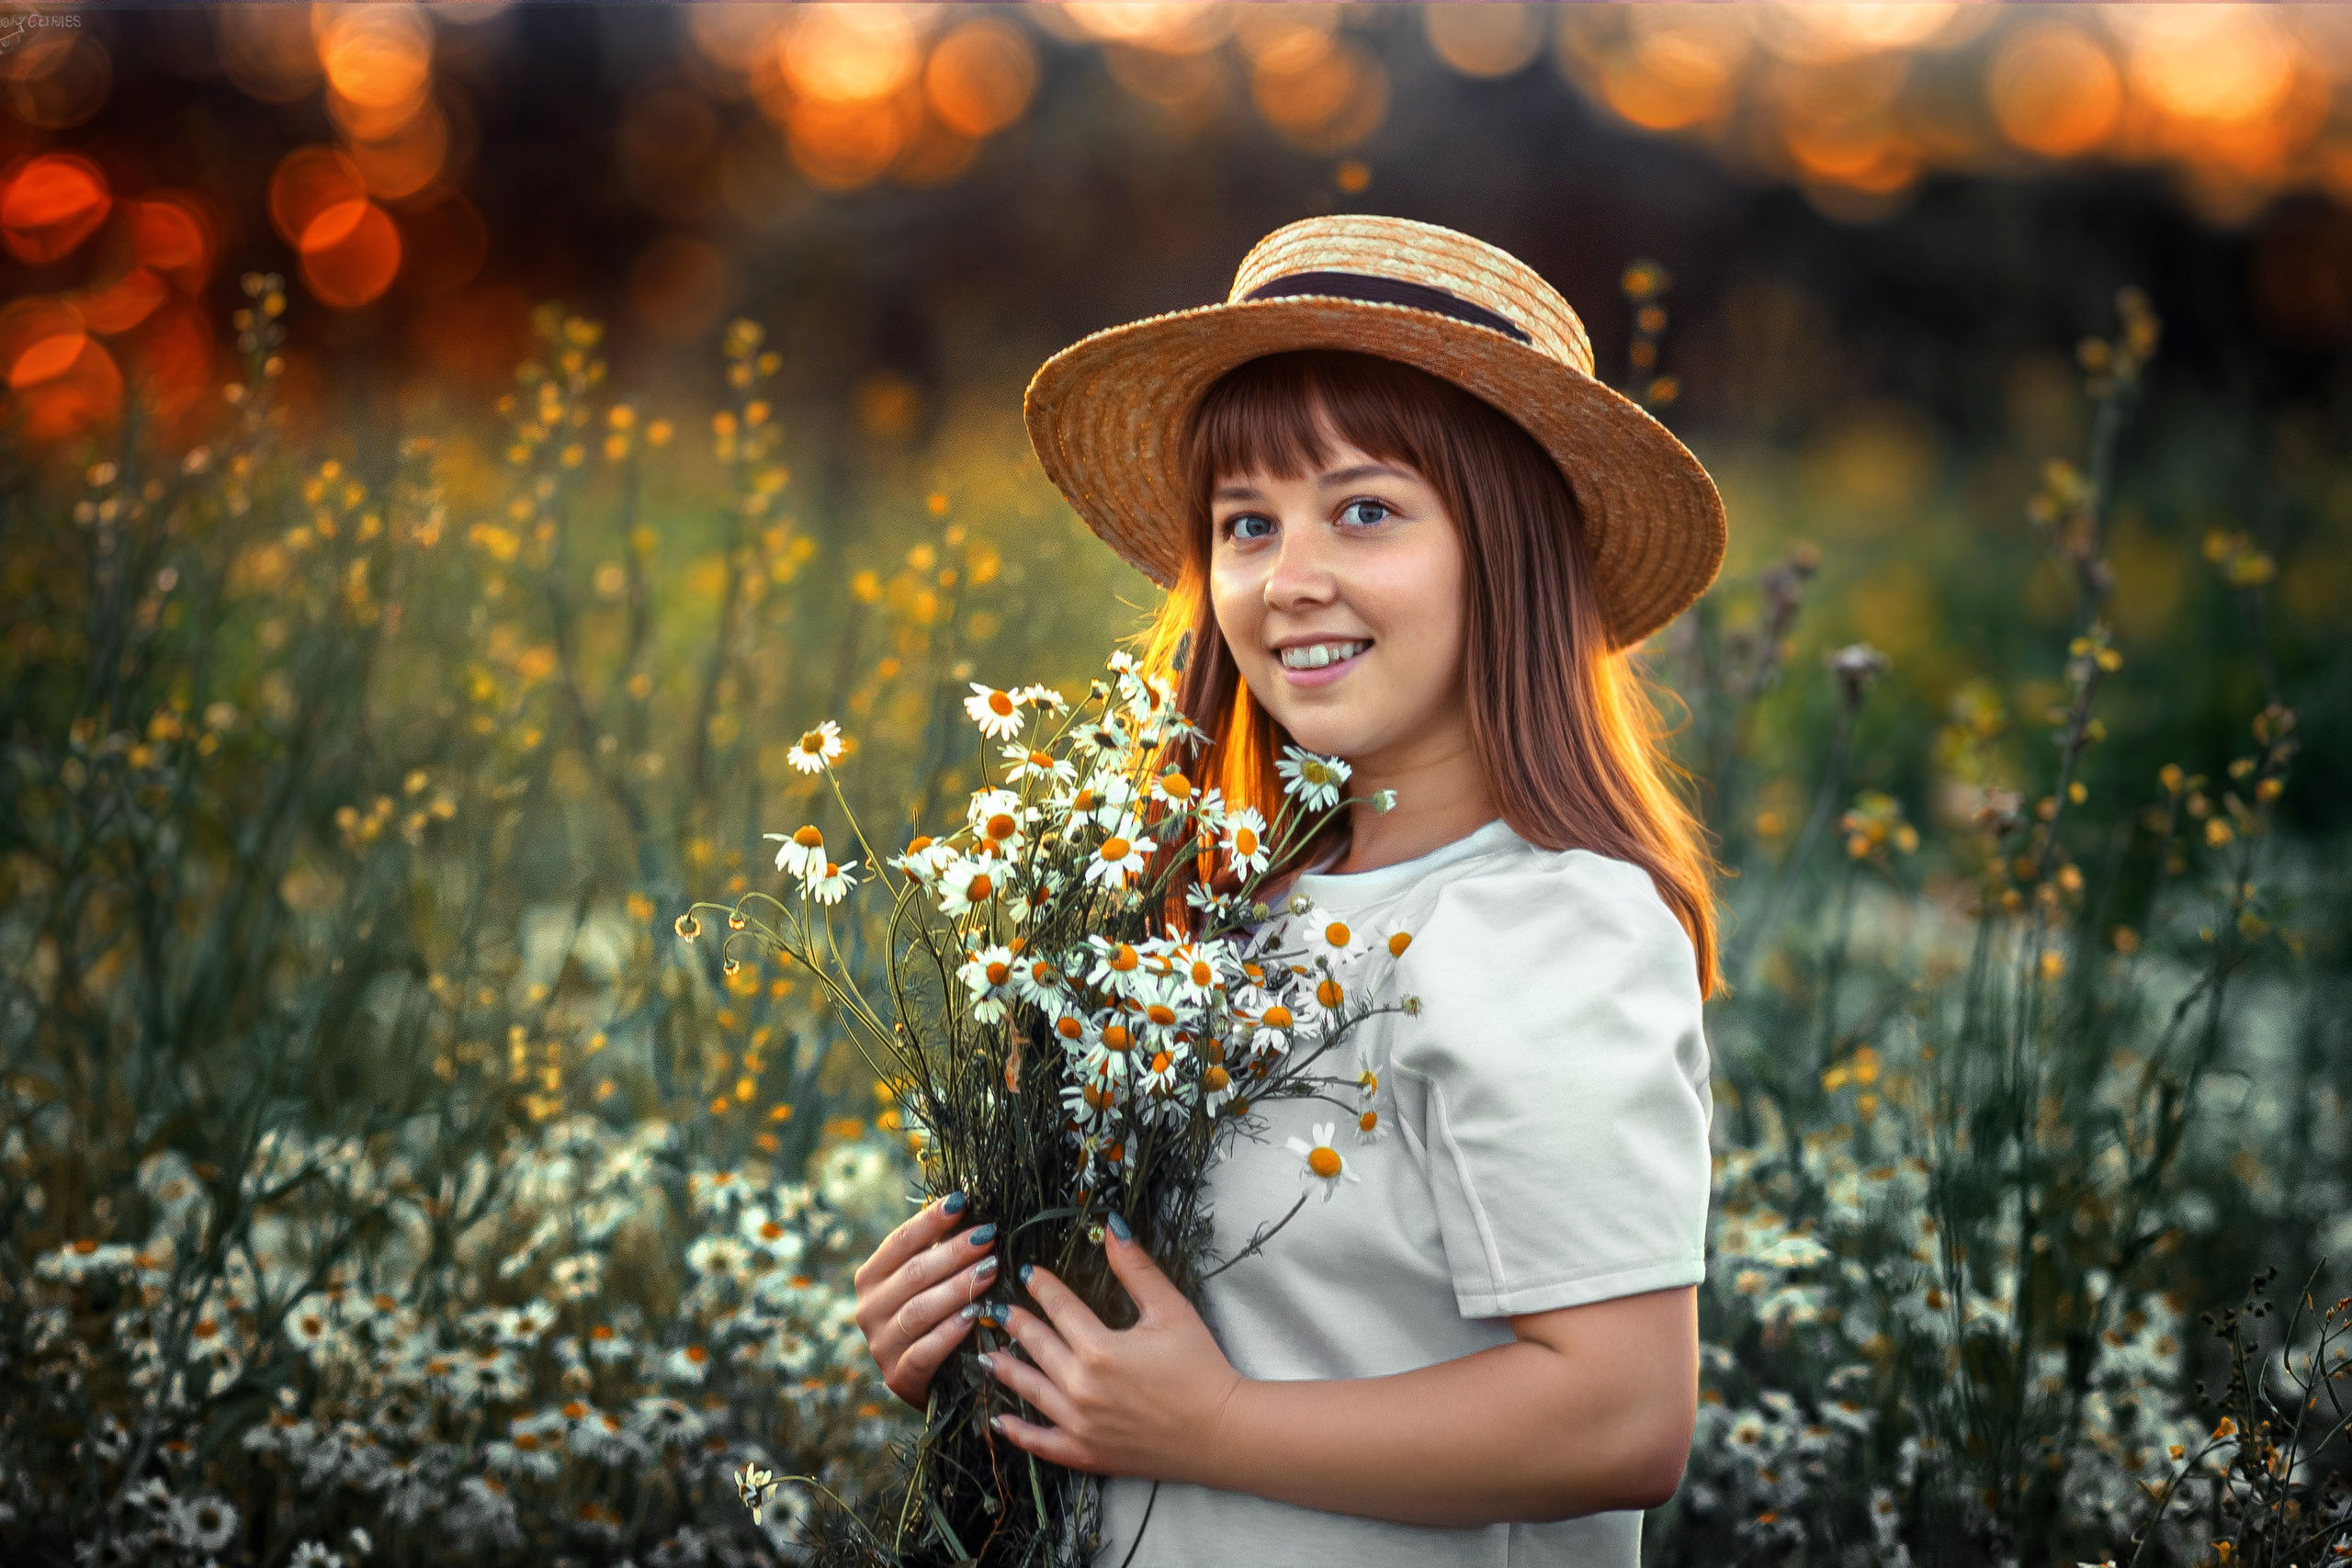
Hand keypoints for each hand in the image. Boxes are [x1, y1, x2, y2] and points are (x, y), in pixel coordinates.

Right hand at [852, 1192, 999, 1410]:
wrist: (931, 1382)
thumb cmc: (934, 1318)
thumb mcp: (928, 1283)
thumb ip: (939, 1251)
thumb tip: (970, 1206)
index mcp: (871, 1279)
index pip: (900, 1242)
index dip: (931, 1221)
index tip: (962, 1201)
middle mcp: (868, 1310)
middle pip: (913, 1273)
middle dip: (954, 1252)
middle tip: (989, 1237)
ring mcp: (881, 1345)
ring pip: (920, 1310)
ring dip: (958, 1288)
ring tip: (991, 1270)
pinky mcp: (899, 1377)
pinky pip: (924, 1352)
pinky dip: (949, 1333)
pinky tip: (975, 1317)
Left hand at [978, 1213, 1246, 1483]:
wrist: (1222, 1431)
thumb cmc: (1202, 1367)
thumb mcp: (1171, 1309)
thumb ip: (1136, 1268)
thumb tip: (1111, 1226)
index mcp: (1099, 1348)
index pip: (1060, 1309)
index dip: (1043, 1288)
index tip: (1027, 1273)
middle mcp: (1081, 1387)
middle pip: (1038, 1347)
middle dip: (1016, 1325)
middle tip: (997, 1310)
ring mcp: (1080, 1425)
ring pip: (1031, 1392)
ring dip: (1006, 1371)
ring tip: (987, 1356)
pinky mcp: (1088, 1454)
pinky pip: (1042, 1444)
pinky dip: (1018, 1433)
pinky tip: (999, 1421)